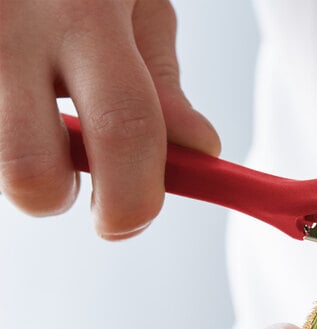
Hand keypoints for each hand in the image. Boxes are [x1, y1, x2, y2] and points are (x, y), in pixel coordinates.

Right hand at [0, 0, 219, 238]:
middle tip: (70, 181)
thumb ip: (161, 81)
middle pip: (29, 172)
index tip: (128, 220)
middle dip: (54, 198)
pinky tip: (12, 91)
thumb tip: (199, 149)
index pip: (127, 128)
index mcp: (86, 10)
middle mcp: (12, 24)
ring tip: (31, 104)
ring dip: (18, 153)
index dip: (134, 197)